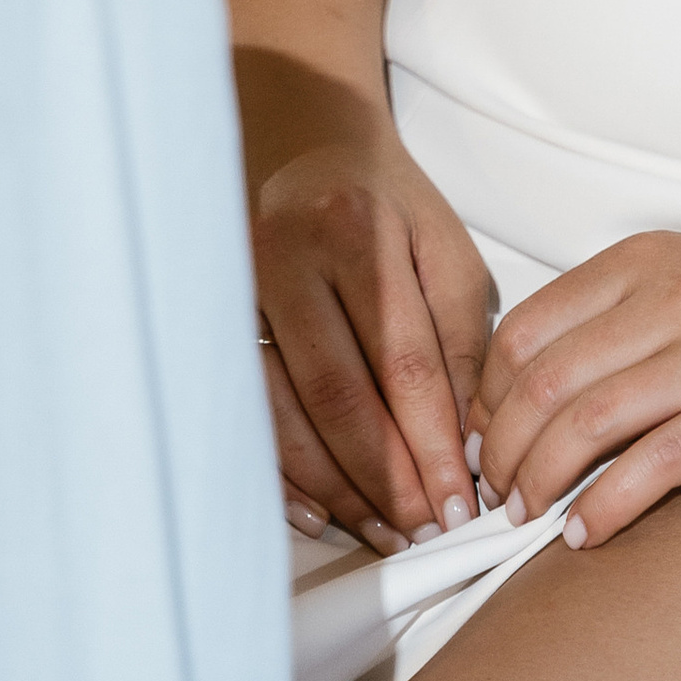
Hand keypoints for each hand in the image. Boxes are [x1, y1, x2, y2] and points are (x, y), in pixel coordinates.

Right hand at [247, 91, 496, 558]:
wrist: (306, 147)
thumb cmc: (387, 204)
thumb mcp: (443, 247)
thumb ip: (461, 337)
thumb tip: (464, 441)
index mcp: (355, 229)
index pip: (402, 359)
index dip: (432, 442)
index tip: (460, 503)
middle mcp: (287, 258)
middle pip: (338, 395)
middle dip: (386, 479)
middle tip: (424, 532)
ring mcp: (239, 292)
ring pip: (286, 415)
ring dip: (338, 489)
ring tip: (386, 533)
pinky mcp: (215, 323)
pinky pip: (249, 414)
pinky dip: (284, 472)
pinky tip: (320, 513)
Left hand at [467, 197, 680, 551]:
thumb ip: (630, 314)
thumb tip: (547, 396)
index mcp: (649, 257)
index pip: (525, 331)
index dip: (486, 400)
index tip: (481, 446)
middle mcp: (674, 293)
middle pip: (541, 381)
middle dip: (500, 453)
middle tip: (495, 500)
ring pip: (588, 421)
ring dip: (540, 484)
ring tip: (530, 520)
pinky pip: (663, 460)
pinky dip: (610, 504)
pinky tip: (588, 533)